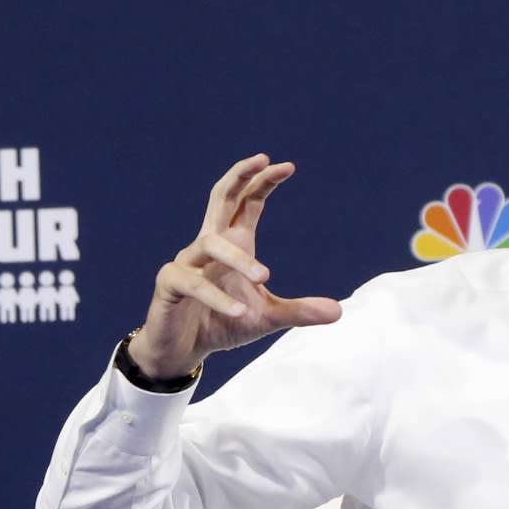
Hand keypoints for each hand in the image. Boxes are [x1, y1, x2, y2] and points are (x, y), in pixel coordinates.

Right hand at [131, 155, 341, 378]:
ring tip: (264, 276)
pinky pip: (193, 283)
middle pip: (221, 197)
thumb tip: (339, 312)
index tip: (288, 166)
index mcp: (233, 242)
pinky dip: (217, 297)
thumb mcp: (266, 318)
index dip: (264, 182)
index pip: (248, 202)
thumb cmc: (223, 324)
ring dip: (238, 258)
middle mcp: (208, 244)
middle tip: (263, 158)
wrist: (182, 349)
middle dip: (239, 175)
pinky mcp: (170, 284)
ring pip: (211, 243)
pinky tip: (238, 311)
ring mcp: (186, 261)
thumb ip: (299, 312)